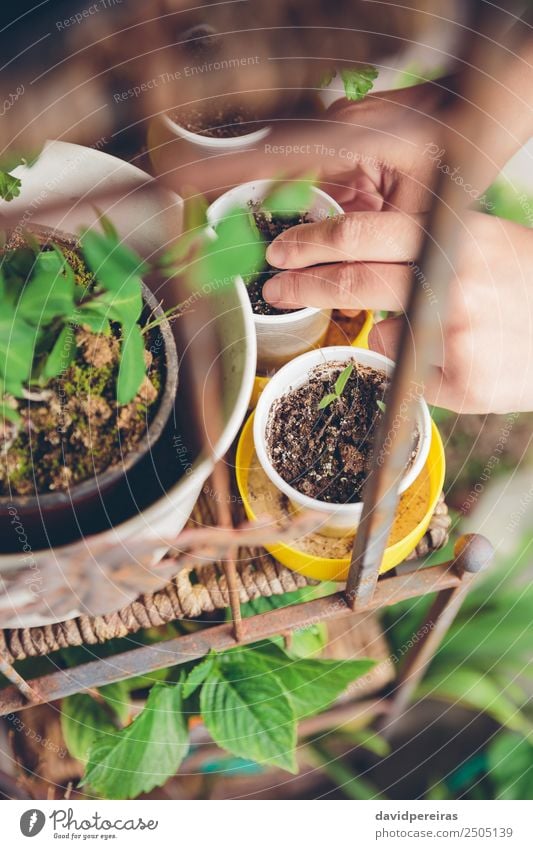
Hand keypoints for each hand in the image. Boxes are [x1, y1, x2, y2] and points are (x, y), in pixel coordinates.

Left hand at [263, 210, 532, 413]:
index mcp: (453, 237)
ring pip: (381, 337)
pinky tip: (465, 358)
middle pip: (350, 282)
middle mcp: (449, 281)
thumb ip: (424, 254)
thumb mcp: (482, 243)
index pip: (361, 234)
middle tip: (274, 288)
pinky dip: (424, 367)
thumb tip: (368, 279)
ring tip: (442, 329)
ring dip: (390, 334)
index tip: (281, 251)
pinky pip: (413, 374)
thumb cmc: (526, 283)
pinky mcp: (461, 380)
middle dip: (301, 285)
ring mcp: (453, 333)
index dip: (311, 242)